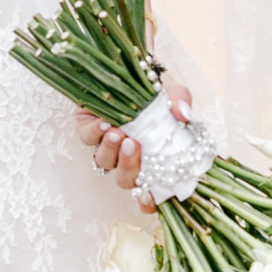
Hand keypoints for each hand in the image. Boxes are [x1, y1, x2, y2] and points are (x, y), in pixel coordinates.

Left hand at [75, 86, 193, 214]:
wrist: (128, 69)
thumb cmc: (155, 90)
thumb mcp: (172, 92)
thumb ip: (181, 101)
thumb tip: (184, 113)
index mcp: (151, 159)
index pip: (148, 192)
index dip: (148, 201)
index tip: (150, 196)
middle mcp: (127, 157)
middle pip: (125, 180)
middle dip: (129, 167)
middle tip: (134, 146)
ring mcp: (106, 145)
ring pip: (104, 161)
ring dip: (112, 150)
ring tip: (119, 132)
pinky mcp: (88, 128)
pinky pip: (88, 138)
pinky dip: (96, 132)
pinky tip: (104, 122)